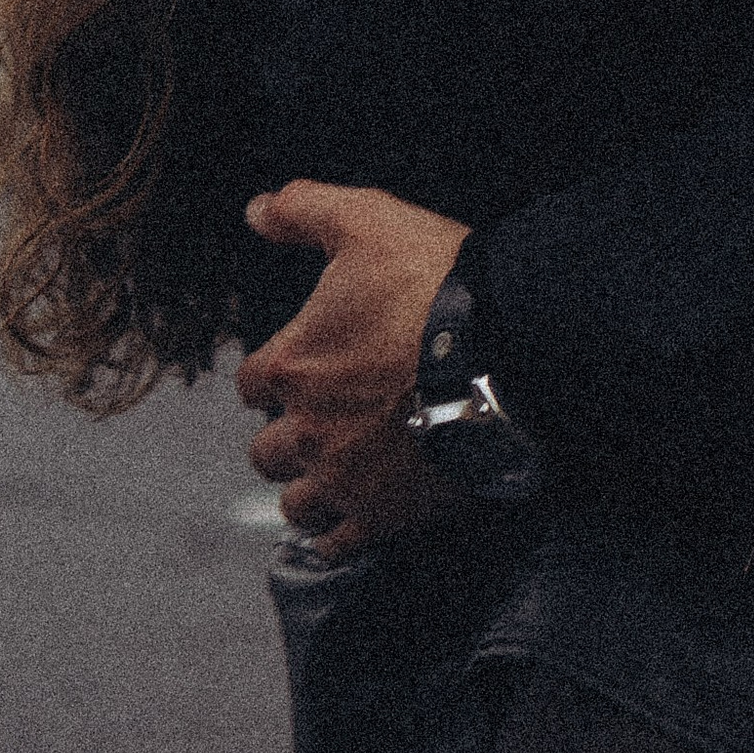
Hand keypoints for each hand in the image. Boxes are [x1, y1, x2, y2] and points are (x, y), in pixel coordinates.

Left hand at [237, 179, 471, 561]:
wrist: (503, 350)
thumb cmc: (432, 285)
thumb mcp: (365, 221)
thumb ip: (303, 208)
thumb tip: (255, 209)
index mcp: (289, 365)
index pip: (250, 384)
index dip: (272, 376)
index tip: (298, 371)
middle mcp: (304, 430)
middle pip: (267, 451)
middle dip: (287, 437)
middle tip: (319, 424)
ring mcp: (344, 479)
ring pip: (297, 505)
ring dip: (310, 489)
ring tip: (335, 475)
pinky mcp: (385, 514)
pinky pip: (340, 545)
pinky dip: (342, 534)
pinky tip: (357, 518)